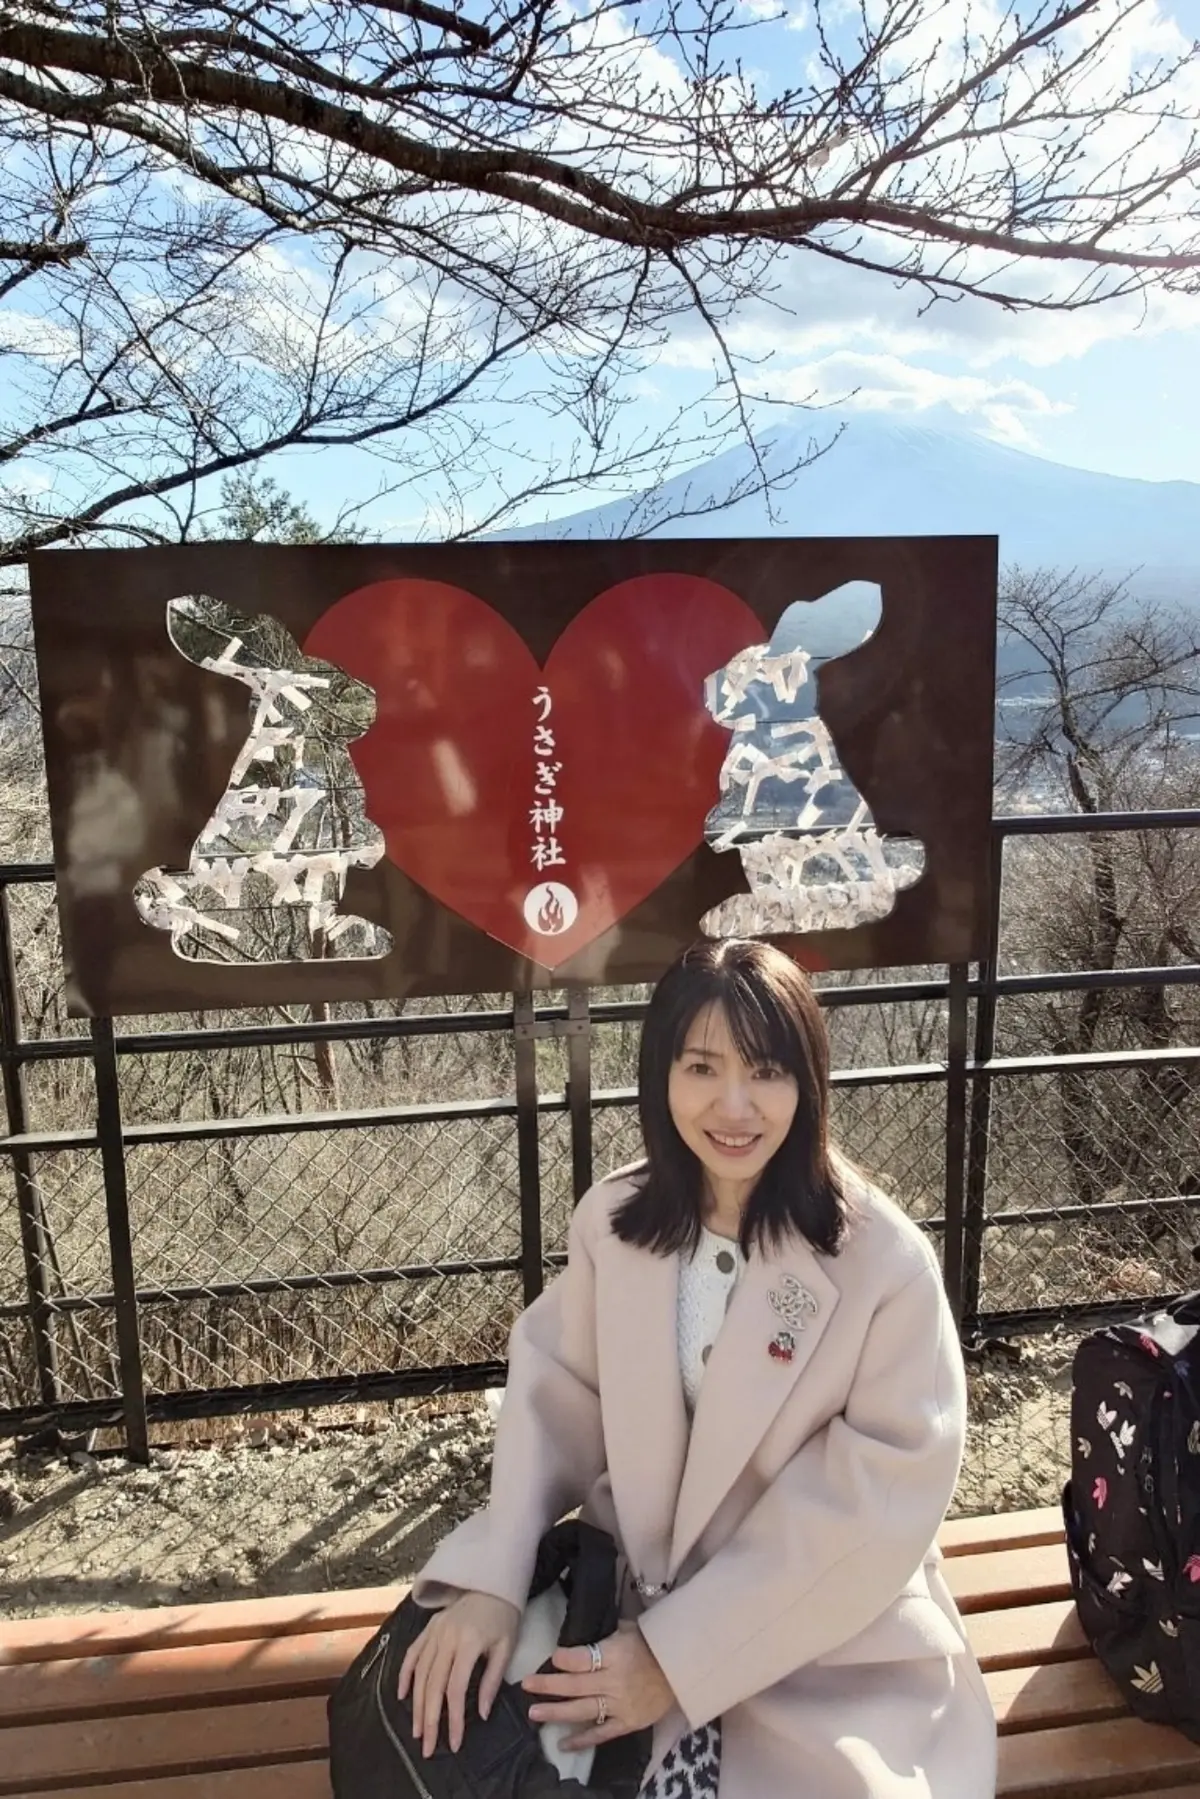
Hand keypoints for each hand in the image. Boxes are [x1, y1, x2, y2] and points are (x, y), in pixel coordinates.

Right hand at [397, 1590, 519, 1757]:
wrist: (493, 1583)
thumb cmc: (504, 1618)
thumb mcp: (506, 1648)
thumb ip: (491, 1681)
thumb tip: (482, 1714)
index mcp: (469, 1642)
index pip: (456, 1688)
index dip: (454, 1718)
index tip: (454, 1743)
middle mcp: (446, 1638)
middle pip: (433, 1685)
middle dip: (429, 1719)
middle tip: (427, 1748)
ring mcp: (434, 1632)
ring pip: (420, 1673)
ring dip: (416, 1705)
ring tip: (416, 1730)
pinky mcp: (428, 1628)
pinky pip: (412, 1653)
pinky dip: (405, 1674)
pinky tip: (402, 1696)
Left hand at [522, 1620, 675, 1750]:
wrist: (682, 1671)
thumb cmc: (652, 1644)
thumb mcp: (630, 1629)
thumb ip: (604, 1636)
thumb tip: (578, 1637)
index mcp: (616, 1655)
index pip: (584, 1658)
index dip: (565, 1659)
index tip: (551, 1657)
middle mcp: (615, 1682)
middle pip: (576, 1684)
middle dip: (549, 1685)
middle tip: (526, 1685)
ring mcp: (620, 1705)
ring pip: (583, 1710)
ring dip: (556, 1712)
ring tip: (534, 1713)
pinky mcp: (627, 1724)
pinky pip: (601, 1734)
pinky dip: (582, 1740)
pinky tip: (562, 1743)